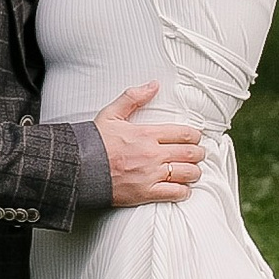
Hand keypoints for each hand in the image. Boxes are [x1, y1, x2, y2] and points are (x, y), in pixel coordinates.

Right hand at [96, 80, 203, 206]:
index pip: (184, 133)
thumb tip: (153, 85)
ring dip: (194, 171)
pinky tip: (183, 188)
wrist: (79, 167)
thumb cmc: (94, 142)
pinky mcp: (146, 193)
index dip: (195, 136)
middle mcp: (152, 155)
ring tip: (192, 170)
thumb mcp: (111, 114)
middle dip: (199, 153)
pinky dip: (184, 191)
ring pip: (187, 173)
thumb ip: (133, 98)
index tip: (195, 138)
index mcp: (146, 134)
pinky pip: (175, 193)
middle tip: (198, 154)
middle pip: (190, 153)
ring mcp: (150, 175)